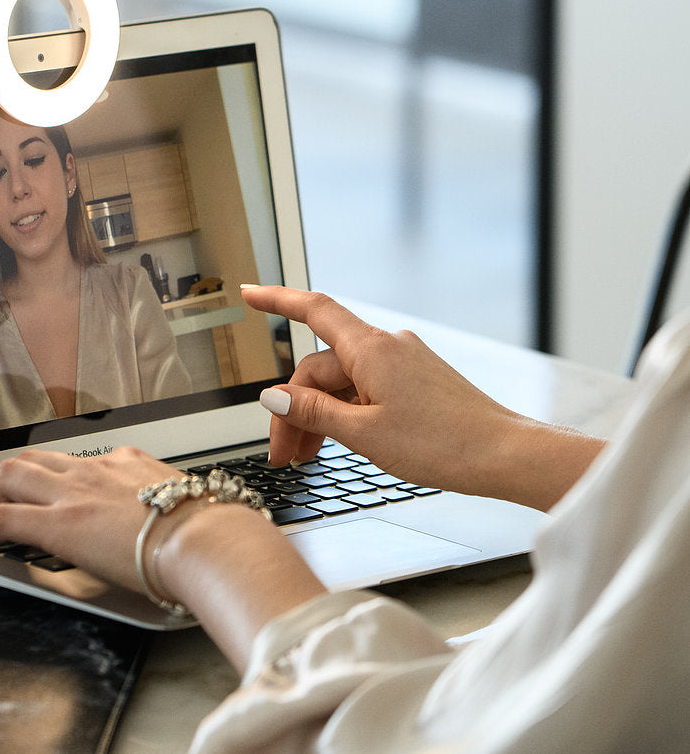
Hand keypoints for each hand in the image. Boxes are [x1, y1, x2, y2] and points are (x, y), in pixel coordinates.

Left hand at [0, 442, 326, 671]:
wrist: (209, 540)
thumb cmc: (212, 534)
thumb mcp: (190, 511)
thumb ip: (176, 516)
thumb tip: (188, 536)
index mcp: (130, 464)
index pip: (81, 463)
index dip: (61, 482)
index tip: (60, 500)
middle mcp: (97, 469)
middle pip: (36, 459)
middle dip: (12, 481)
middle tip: (3, 504)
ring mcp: (75, 493)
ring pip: (10, 475)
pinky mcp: (58, 523)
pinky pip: (1, 519)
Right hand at [243, 286, 604, 509]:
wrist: (504, 455)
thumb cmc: (442, 445)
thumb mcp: (363, 435)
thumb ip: (314, 413)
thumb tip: (274, 396)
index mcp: (371, 349)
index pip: (313, 311)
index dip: (276, 300)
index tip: (249, 295)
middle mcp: (387, 347)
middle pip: (321, 367)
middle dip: (295, 408)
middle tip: (283, 455)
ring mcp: (405, 364)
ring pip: (343, 383)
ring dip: (319, 417)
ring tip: (307, 459)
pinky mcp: (418, 382)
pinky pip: (367, 390)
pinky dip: (347, 414)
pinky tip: (341, 444)